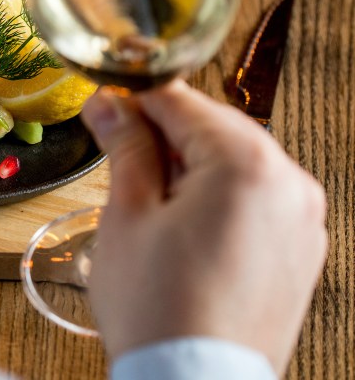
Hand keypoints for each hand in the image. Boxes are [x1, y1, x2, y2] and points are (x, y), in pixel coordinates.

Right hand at [80, 81, 325, 373]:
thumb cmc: (160, 309)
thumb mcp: (129, 213)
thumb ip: (125, 147)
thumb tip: (109, 106)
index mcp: (248, 166)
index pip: (183, 103)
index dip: (136, 99)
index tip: (105, 104)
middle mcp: (290, 186)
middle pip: (216, 130)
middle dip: (165, 134)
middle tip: (116, 149)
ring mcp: (302, 222)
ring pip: (237, 165)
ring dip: (191, 166)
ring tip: (146, 199)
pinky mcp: (300, 252)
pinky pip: (256, 201)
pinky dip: (218, 198)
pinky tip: (180, 226)